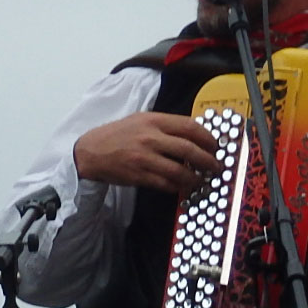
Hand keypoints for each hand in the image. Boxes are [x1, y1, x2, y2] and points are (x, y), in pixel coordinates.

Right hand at [73, 111, 219, 191]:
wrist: (91, 151)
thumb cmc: (117, 135)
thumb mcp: (141, 120)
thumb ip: (165, 125)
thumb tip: (192, 135)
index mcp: (154, 121)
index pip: (189, 127)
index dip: (208, 137)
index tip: (216, 145)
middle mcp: (150, 138)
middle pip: (189, 149)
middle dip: (208, 160)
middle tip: (216, 166)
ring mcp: (144, 158)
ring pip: (179, 170)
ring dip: (195, 177)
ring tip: (201, 180)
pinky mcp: (139, 175)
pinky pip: (165, 184)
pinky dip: (177, 186)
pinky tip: (182, 186)